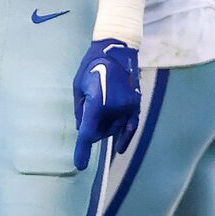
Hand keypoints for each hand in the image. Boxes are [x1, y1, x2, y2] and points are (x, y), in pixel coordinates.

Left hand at [72, 37, 141, 170]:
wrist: (116, 51)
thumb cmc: (92, 66)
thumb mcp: (78, 87)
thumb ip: (81, 110)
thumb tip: (84, 128)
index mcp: (98, 104)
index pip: (88, 133)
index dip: (82, 150)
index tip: (80, 164)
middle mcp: (115, 109)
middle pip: (100, 132)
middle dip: (92, 129)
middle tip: (87, 107)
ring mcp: (128, 107)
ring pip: (114, 129)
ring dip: (104, 127)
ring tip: (99, 106)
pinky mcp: (136, 105)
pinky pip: (132, 127)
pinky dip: (125, 138)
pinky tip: (120, 148)